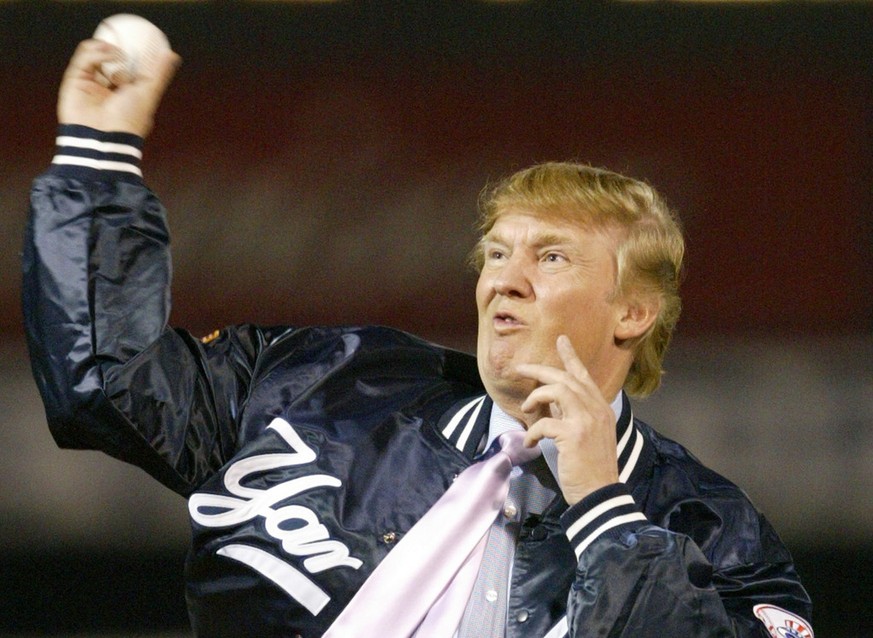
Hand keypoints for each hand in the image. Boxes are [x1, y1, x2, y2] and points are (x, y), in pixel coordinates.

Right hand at [57, 39, 180, 137]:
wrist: (103, 136)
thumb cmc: (130, 118)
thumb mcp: (148, 92)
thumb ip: (159, 73)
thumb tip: (172, 54)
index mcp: (125, 93)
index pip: (128, 67)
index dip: (133, 53)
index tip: (143, 40)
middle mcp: (106, 88)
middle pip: (109, 59)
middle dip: (117, 46)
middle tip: (128, 39)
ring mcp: (89, 84)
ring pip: (95, 55)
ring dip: (107, 48)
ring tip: (120, 52)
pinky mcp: (74, 81)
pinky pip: (84, 59)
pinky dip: (96, 52)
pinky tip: (111, 53)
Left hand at [516, 335, 618, 504]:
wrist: (600, 493)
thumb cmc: (591, 467)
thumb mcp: (587, 435)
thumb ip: (573, 415)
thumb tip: (551, 404)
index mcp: (600, 408)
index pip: (584, 376)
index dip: (571, 357)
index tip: (561, 340)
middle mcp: (596, 409)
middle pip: (565, 378)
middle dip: (540, 370)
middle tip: (521, 368)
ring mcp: (586, 420)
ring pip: (556, 390)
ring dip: (535, 397)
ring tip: (526, 410)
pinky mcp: (573, 435)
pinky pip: (544, 423)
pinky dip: (532, 432)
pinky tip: (529, 442)